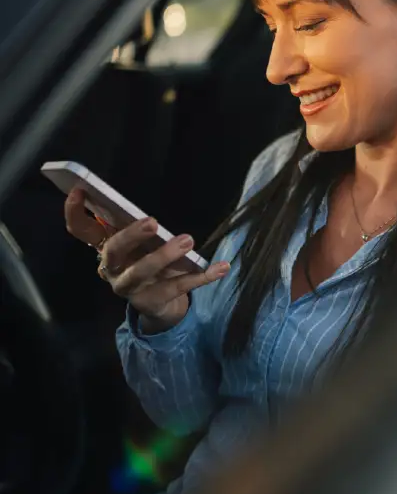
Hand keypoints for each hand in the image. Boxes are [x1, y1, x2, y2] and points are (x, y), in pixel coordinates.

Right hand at [64, 187, 229, 331]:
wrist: (160, 303)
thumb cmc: (147, 259)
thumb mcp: (140, 243)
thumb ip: (136, 226)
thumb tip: (148, 206)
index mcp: (106, 248)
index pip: (81, 230)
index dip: (76, 212)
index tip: (80, 190)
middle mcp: (112, 269)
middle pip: (113, 251)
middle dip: (131, 236)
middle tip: (153, 222)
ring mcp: (131, 288)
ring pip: (142, 273)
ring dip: (165, 256)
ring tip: (188, 240)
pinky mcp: (154, 302)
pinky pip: (180, 288)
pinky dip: (203, 276)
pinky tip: (222, 267)